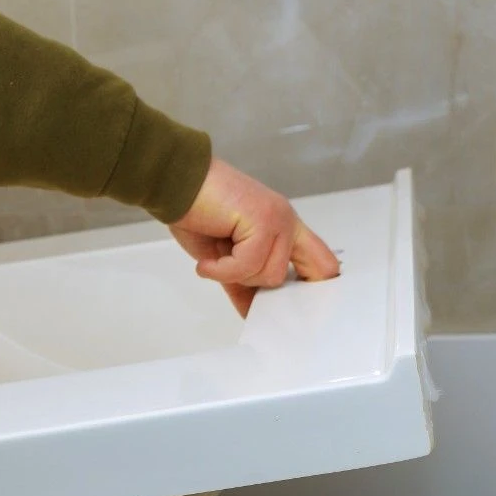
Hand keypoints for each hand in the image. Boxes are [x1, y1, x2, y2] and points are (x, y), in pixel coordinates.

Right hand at [169, 159, 338, 316]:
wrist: (173, 182)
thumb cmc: (196, 212)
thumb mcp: (225, 258)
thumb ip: (244, 281)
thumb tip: (254, 312)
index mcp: (284, 228)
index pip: (322, 263)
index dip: (314, 288)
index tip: (295, 309)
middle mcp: (287, 222)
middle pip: (294, 277)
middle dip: (258, 285)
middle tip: (232, 274)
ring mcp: (278, 220)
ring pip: (270, 275)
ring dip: (235, 275)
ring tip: (215, 258)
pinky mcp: (263, 220)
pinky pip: (248, 265)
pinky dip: (222, 270)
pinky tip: (207, 262)